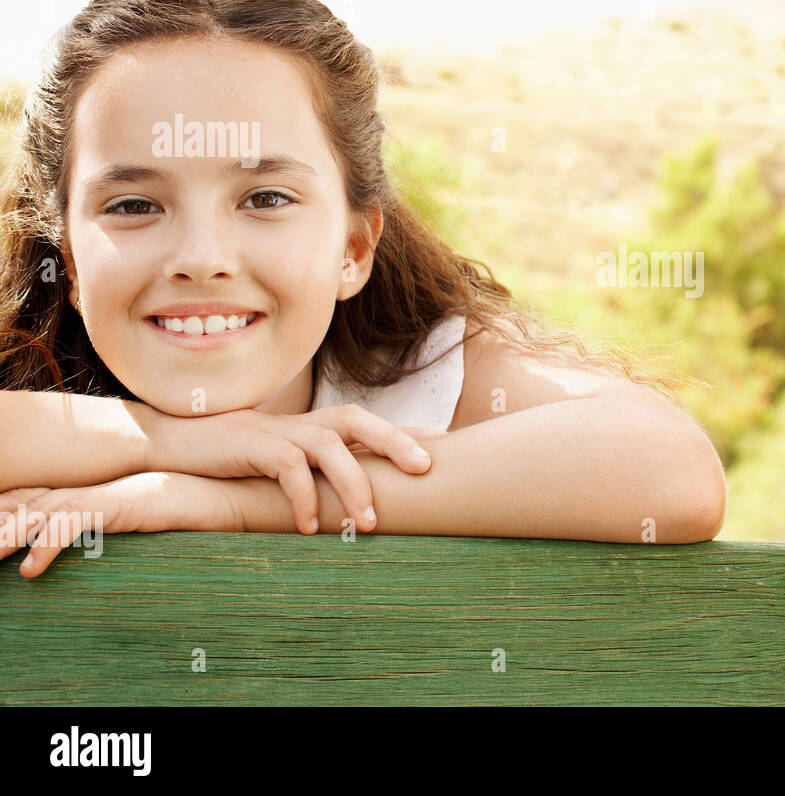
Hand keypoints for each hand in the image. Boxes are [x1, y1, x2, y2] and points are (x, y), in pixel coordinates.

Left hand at [0, 472, 239, 579]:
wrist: (226, 496)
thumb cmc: (188, 510)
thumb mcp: (141, 518)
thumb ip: (114, 524)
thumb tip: (96, 542)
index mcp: (95, 490)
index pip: (38, 496)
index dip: (10, 507)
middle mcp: (93, 487)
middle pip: (30, 503)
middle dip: (1, 521)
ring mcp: (103, 493)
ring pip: (41, 514)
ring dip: (9, 535)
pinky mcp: (117, 504)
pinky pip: (72, 524)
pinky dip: (47, 546)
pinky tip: (30, 569)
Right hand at [144, 404, 442, 535]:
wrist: (173, 446)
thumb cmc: (237, 461)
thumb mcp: (285, 464)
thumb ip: (320, 474)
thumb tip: (361, 504)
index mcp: (317, 428)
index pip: (371, 424)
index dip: (409, 433)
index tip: (448, 448)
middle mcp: (305, 424)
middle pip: (360, 420)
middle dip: (396, 441)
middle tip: (425, 470)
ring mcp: (279, 431)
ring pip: (330, 446)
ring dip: (354, 484)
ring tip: (368, 523)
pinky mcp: (252, 445)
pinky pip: (288, 468)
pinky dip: (304, 497)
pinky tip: (310, 527)